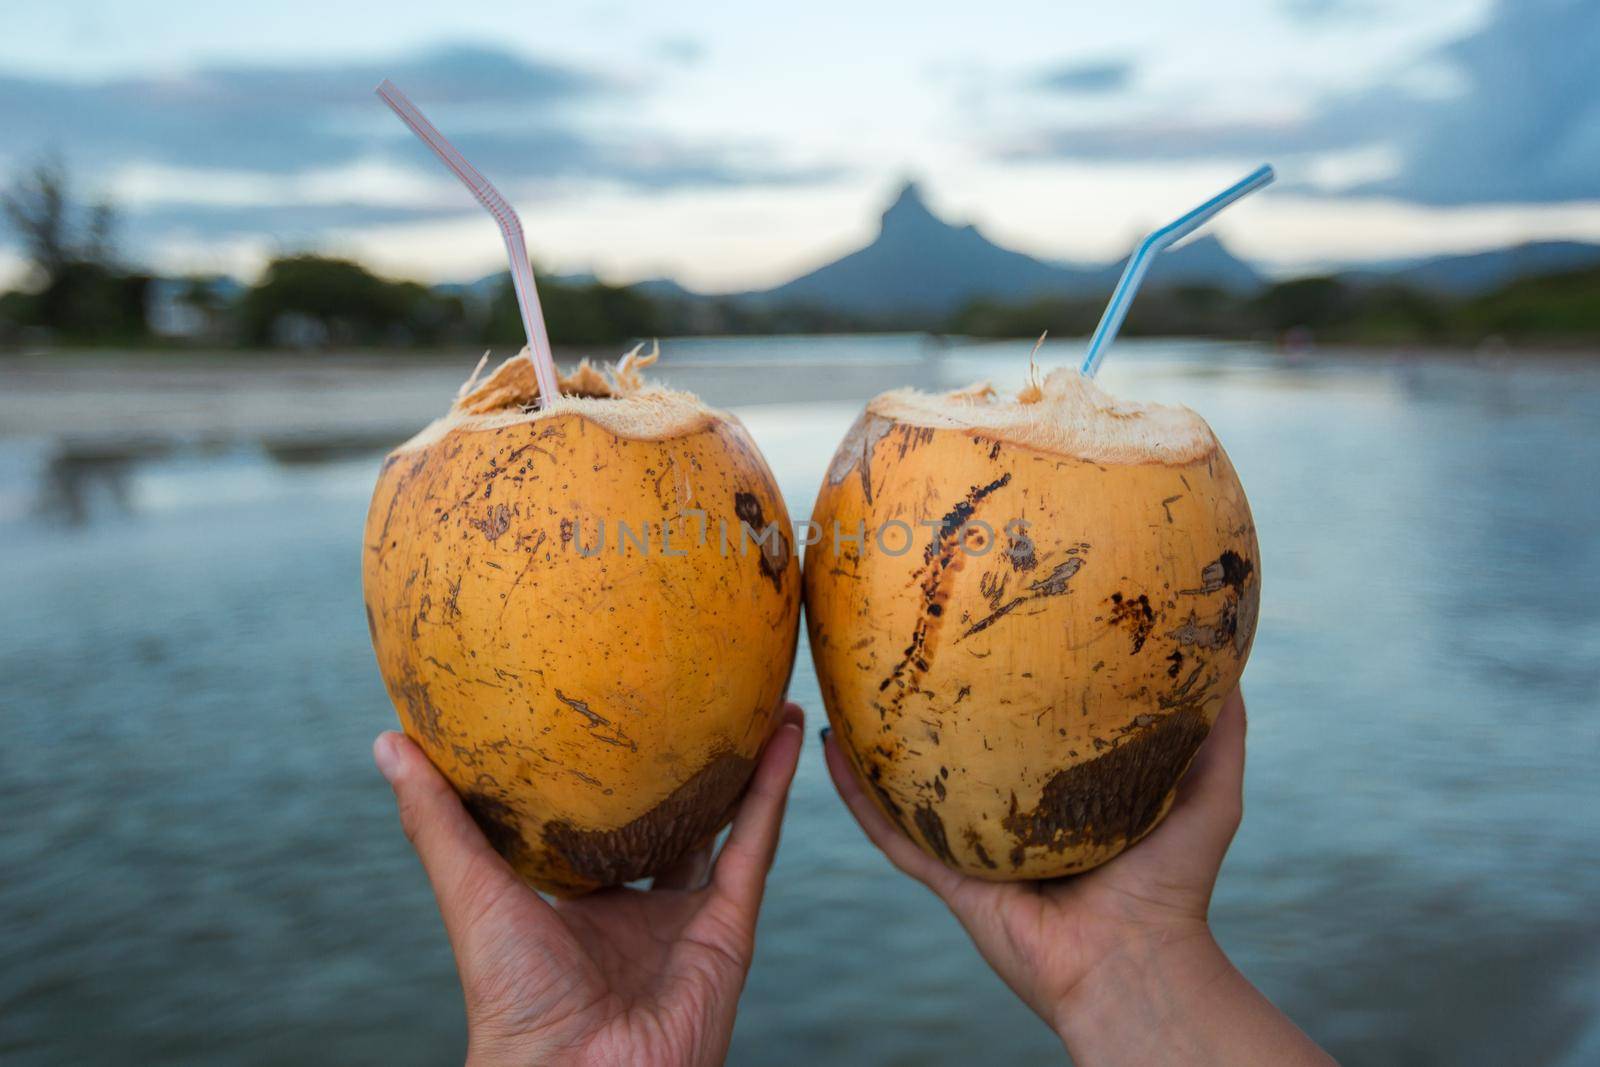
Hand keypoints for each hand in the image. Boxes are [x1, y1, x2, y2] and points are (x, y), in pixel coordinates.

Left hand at [375, 702, 804, 1066]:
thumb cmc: (510, 999)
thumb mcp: (471, 891)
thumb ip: (437, 820)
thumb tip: (387, 741)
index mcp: (578, 907)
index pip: (597, 827)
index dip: (606, 773)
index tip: (609, 710)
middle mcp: (638, 910)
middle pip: (669, 822)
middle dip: (684, 766)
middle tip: (694, 693)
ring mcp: (687, 919)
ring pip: (725, 825)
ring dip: (744, 764)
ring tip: (759, 697)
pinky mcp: (730, 928)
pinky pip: (757, 844)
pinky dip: (774, 788)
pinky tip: (786, 732)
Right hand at [825, 689, 1332, 1064]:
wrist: (1136, 963)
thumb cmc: (1174, 884)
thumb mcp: (1208, 790)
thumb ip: (1217, 730)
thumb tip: (1227, 653)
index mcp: (1061, 797)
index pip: (1024, 731)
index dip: (1003, 686)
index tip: (987, 630)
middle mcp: (1011, 817)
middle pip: (961, 753)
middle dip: (931, 708)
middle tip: (906, 647)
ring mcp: (973, 846)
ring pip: (911, 787)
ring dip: (876, 745)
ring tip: (849, 688)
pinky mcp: (948, 876)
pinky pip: (891, 830)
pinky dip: (856, 794)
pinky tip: (830, 748)